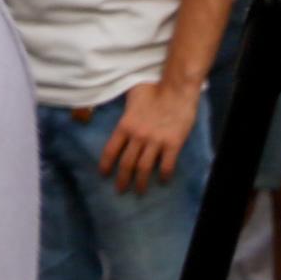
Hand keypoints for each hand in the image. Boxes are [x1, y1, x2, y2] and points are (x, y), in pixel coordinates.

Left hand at [102, 75, 200, 193]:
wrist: (177, 88)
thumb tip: (116, 108)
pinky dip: (164, 175)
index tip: (103, 174)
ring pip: (145, 168)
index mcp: (125, 125)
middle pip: (126, 163)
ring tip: (139, 191)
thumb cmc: (153, 88)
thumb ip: (125, 108)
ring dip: (141, 182)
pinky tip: (163, 181)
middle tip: (120, 190)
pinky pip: (167, 165)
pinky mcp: (173, 143)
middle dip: (122, 179)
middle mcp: (138, 136)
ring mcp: (156, 141)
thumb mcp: (131, 96)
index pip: (111, 150)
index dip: (106, 164)